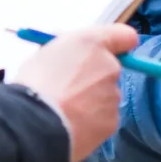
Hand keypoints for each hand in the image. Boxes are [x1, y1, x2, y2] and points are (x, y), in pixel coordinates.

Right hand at [15, 24, 140, 161]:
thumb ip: (70, 52)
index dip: (119, 43)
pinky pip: (103, 119)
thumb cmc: (35, 84)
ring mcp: (113, 95)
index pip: (125, 36)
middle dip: (95, 77)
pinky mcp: (112, 121)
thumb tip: (75, 58)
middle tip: (70, 89)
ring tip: (65, 110)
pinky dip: (91, 122)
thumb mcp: (46, 53)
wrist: (35, 123)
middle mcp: (109, 66)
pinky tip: (71, 124)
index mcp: (92, 43)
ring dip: (91, 102)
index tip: (109, 50)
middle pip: (111, 70)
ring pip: (106, 96)